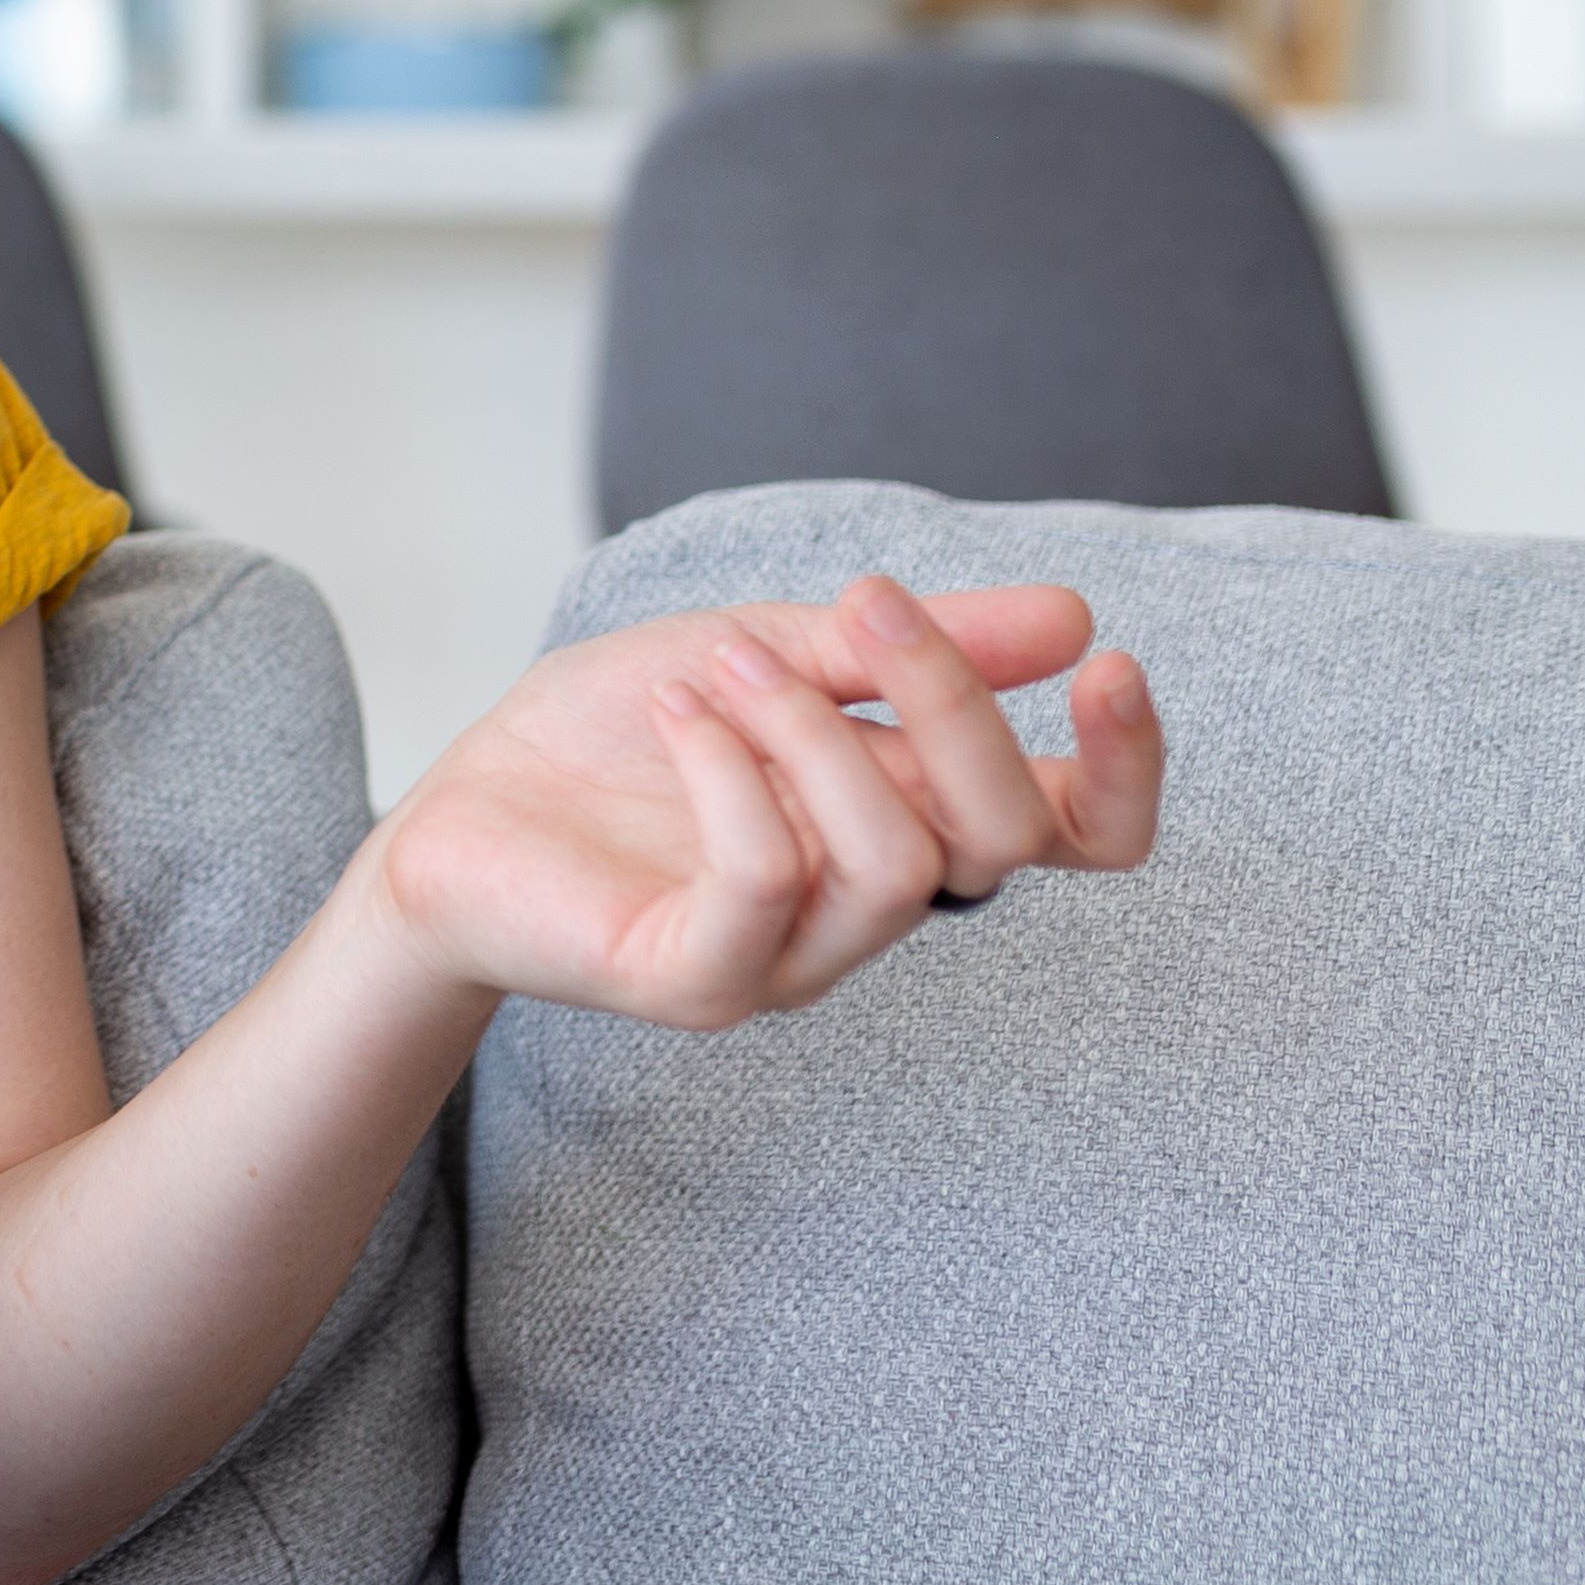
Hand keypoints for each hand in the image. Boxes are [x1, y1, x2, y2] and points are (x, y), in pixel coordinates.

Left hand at [367, 576, 1163, 1030]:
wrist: (457, 809)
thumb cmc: (616, 739)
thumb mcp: (764, 650)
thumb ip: (898, 645)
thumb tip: (1070, 614)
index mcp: (909, 819)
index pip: (1080, 834)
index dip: (1127, 767)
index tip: (1108, 660)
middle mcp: (869, 904)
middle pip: (1006, 837)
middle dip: (954, 703)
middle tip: (866, 602)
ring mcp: (789, 959)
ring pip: (892, 861)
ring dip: (811, 729)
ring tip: (722, 661)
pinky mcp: (697, 982)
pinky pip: (765, 884)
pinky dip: (730, 774)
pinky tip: (676, 708)